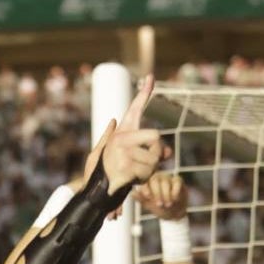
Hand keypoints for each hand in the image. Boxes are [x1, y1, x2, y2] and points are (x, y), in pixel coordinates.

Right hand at [92, 74, 170, 193]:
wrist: (96, 188)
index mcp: (123, 131)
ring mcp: (122, 151)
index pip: (136, 108)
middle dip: (157, 153)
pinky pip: (147, 172)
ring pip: (155, 159)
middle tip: (147, 162)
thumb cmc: (114, 170)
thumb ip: (148, 151)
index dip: (144, 92)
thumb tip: (167, 151)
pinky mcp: (124, 166)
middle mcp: (121, 137)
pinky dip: (142, 180)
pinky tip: (130, 181)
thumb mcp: (130, 158)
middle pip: (156, 136)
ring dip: (150, 171)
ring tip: (134, 173)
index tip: (150, 76)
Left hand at [134, 173, 188, 219]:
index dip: (146, 188)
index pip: (144, 182)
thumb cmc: (159, 207)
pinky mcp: (178, 180)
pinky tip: (175, 199)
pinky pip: (176, 181)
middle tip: (159, 204)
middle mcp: (157, 177)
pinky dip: (175, 191)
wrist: (174, 212)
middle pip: (155, 180)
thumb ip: (141, 199)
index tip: (148, 196)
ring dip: (166, 194)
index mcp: (147, 183)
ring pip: (165, 182)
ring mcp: (167, 178)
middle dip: (157, 193)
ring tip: (168, 204)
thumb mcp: (149, 205)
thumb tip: (132, 194)